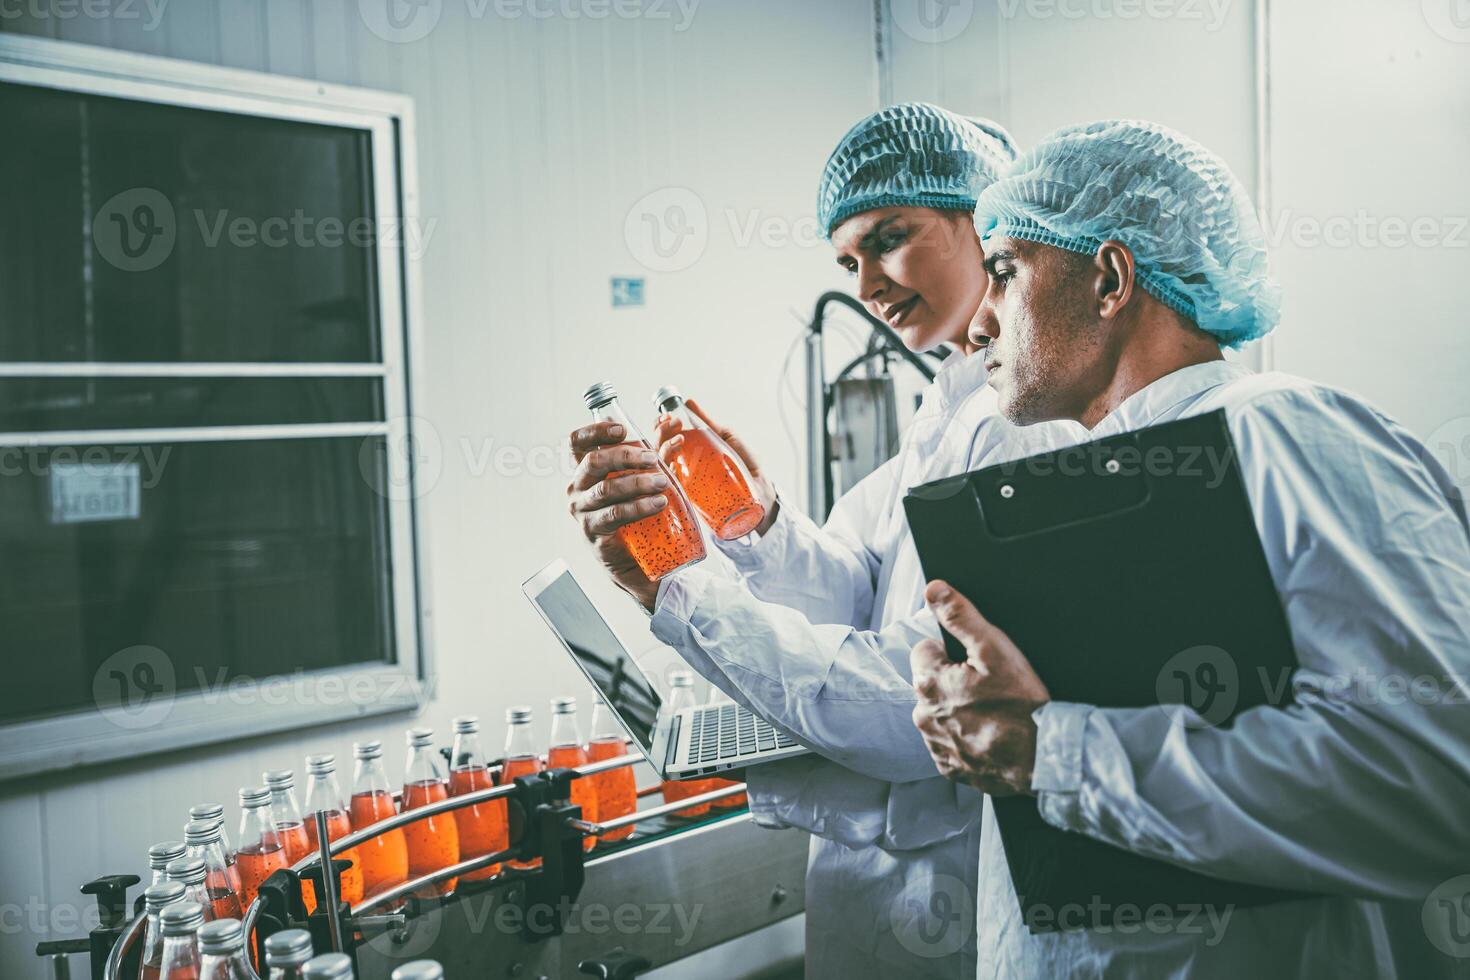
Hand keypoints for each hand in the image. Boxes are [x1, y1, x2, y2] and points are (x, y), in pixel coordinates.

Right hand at [567, 420, 669, 609]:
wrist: (633, 557)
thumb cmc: (635, 510)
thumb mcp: (644, 475)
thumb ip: (655, 450)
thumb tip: (672, 422)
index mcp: (583, 469)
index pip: (576, 442)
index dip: (595, 431)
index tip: (622, 429)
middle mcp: (576, 487)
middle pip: (593, 461)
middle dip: (625, 456)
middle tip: (652, 459)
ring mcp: (582, 510)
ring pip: (606, 488)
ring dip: (637, 482)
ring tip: (662, 483)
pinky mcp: (593, 531)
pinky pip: (615, 514)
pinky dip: (639, 507)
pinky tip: (658, 503)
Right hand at [654, 398, 778, 535]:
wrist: (761, 492)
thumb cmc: (744, 466)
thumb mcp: (726, 439)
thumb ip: (709, 423)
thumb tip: (689, 402)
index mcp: (686, 453)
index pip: (663, 439)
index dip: (659, 427)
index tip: (667, 416)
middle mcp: (680, 469)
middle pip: (656, 452)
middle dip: (661, 434)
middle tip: (674, 423)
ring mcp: (683, 486)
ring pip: (660, 469)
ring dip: (665, 450)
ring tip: (680, 439)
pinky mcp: (689, 502)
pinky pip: (670, 491)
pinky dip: (668, 475)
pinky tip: (674, 465)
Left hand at [910, 580, 1049, 795]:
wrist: (1045, 757)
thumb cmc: (1022, 703)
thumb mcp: (994, 648)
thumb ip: (960, 616)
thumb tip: (934, 589)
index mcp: (928, 683)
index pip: (924, 651)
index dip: (950, 652)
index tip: (974, 664)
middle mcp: (923, 717)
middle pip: (930, 684)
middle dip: (951, 681)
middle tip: (987, 689)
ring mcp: (936, 745)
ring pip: (938, 715)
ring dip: (956, 711)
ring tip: (991, 712)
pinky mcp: (950, 768)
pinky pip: (950, 745)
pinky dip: (965, 738)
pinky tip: (989, 735)